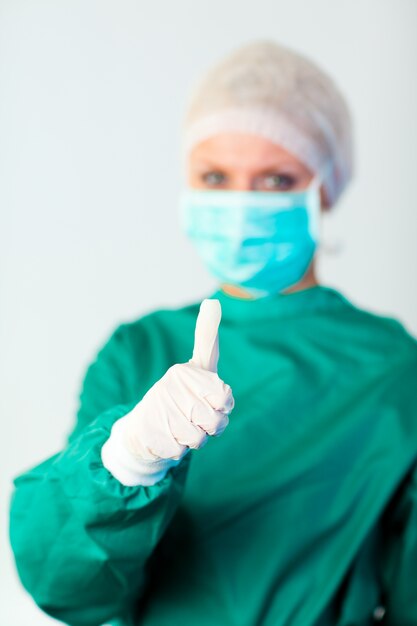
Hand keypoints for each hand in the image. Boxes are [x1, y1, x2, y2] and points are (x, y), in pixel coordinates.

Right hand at [101, 299, 234, 484]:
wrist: (143, 427)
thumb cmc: (180, 395)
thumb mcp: (197, 365)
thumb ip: (206, 338)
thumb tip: (213, 302)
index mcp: (184, 372)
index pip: (225, 398)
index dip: (223, 407)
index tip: (213, 401)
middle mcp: (169, 388)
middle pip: (215, 422)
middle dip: (210, 427)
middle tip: (197, 419)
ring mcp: (158, 412)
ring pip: (198, 439)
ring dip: (194, 439)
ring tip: (181, 427)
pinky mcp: (149, 435)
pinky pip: (180, 452)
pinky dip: (177, 450)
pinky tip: (166, 437)